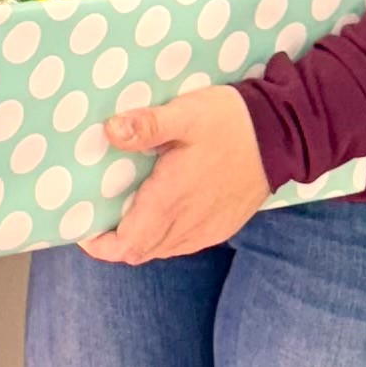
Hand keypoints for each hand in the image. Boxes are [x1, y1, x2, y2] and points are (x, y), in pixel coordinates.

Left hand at [77, 85, 272, 265]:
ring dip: (138, 239)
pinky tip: (158, 211)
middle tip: (96, 214)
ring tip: (123, 211)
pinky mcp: (221, 227)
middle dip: (112, 241)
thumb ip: (146, 125)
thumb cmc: (229, 123)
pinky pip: (182, 245)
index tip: (82, 226)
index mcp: (171, 200)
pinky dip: (162, 237)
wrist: (283, 136)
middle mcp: (187, 224)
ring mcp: (207, 230)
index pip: (126, 245)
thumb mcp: (184, 114)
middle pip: (138, 252)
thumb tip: (109, 131)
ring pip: (160, 250)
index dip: (99, 244)